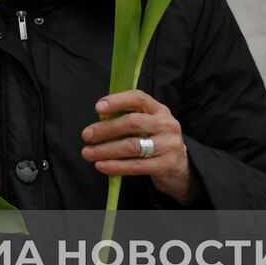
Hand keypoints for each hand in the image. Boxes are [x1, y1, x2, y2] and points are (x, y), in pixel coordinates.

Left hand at [80, 90, 198, 205]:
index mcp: (159, 109)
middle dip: (105, 129)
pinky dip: (116, 166)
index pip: (138, 98)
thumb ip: (124, 118)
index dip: (117, 101)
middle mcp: (166, 124)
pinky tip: (101, 166)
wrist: (179, 166)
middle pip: (132, 123)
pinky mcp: (166, 165)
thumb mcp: (144, 125)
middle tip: (86, 136)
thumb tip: (101, 117)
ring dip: (106, 150)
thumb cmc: (154, 140)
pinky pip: (137, 166)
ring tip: (88, 153)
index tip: (98, 108)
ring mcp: (169, 145)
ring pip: (132, 146)